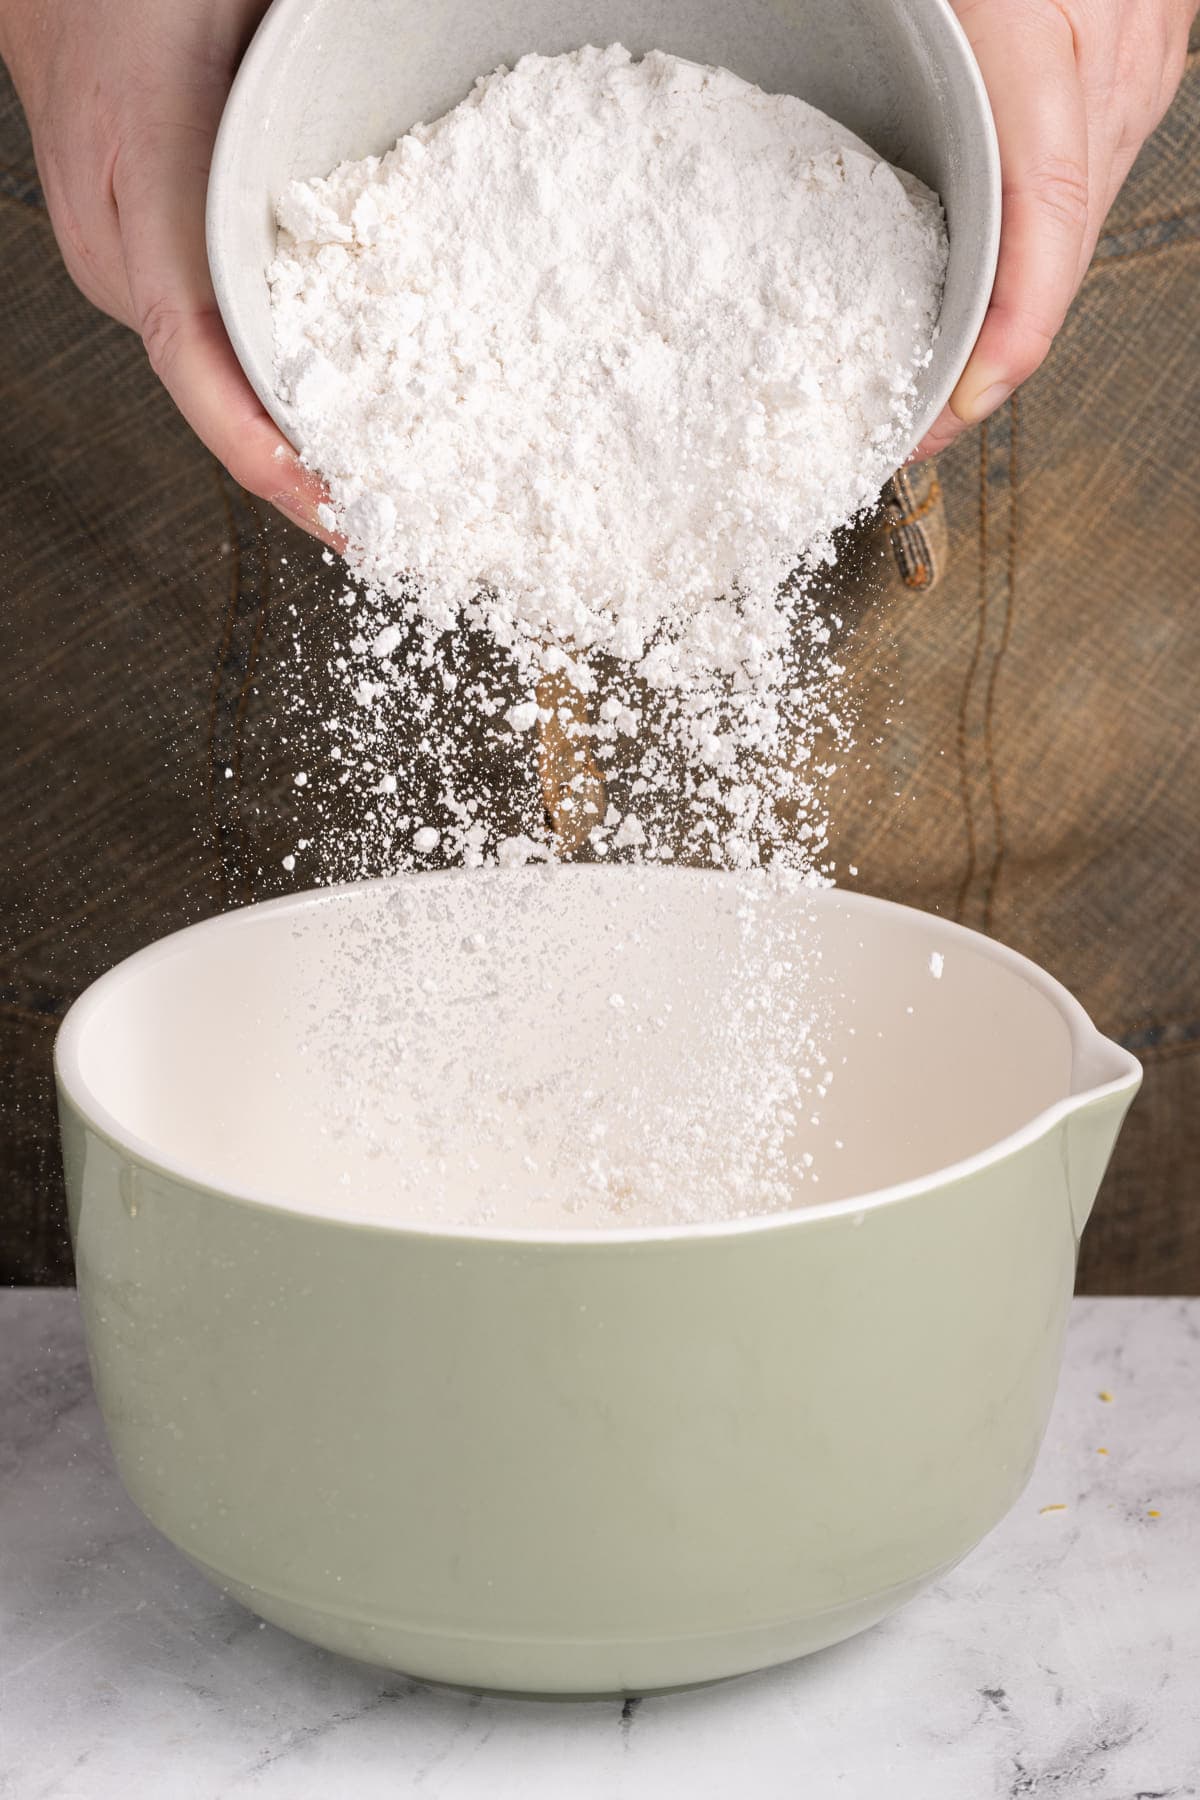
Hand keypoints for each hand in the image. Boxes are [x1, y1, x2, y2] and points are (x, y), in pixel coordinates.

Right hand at [0, 0, 330, 535]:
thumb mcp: (225, 13)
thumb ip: (287, 81)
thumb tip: (364, 106)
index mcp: (137, 197)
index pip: (196, 356)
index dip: (261, 447)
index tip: (328, 506)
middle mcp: (117, 252)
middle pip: (214, 390)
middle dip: (301, 471)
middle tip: (393, 524)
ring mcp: (118, 259)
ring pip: (215, 372)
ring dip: (291, 435)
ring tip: (380, 488)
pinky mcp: (136, 253)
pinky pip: (210, 338)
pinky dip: (272, 386)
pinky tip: (334, 412)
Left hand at [917, 0, 1195, 457]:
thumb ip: (917, 48)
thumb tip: (845, 118)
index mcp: (1045, 36)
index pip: (1045, 224)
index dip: (1008, 335)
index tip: (957, 407)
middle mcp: (1111, 52)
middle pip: (1064, 239)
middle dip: (997, 347)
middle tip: (920, 415)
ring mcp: (1140, 47)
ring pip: (1086, 207)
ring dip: (1023, 296)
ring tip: (951, 362)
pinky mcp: (1138, 43)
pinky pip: (1095, 158)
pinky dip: (1044, 230)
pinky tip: (996, 264)